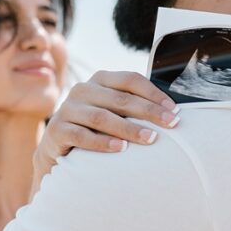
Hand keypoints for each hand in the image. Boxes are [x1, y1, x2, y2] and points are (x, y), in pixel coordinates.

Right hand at [33, 70, 179, 176]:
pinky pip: (81, 135)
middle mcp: (82, 90)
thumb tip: (172, 110)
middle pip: (120, 99)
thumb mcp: (112, 112)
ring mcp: (68, 109)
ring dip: (128, 128)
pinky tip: (120, 148)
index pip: (130, 80)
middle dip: (149, 112)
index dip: (153, 93)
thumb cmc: (94, 129)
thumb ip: (132, 106)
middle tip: (171, 124)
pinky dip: (102, 142)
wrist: (58, 150)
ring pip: (102, 117)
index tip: (174, 109)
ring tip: (150, 138)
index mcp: (100, 80)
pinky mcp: (56, 130)